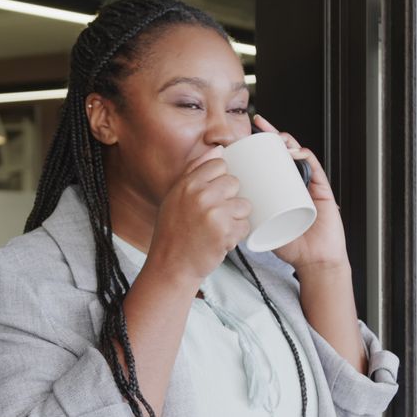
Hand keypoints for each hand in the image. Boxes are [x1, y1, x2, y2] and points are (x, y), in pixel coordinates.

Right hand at [146, 146, 252, 287]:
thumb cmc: (173, 232)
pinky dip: (237, 235)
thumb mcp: (175, 197)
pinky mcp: (225, 231)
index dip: (221, 179)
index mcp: (187, 184)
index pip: (219, 164)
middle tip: (216, 216)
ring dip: (236, 218)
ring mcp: (214, 213)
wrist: (171, 266)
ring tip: (219, 229)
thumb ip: (194, 171)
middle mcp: (200, 195)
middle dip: (230, 199)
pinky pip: (245, 226)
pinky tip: (220, 241)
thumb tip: (219, 149)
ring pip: (244, 205)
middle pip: (235, 183)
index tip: (214, 194)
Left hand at [252, 113, 349, 271]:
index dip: (257, 146)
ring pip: (298, 155)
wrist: (313, 260)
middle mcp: (294, 182)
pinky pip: (314, 167)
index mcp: (279, 188)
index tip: (244, 136)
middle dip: (272, 135)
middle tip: (259, 126)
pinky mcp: (322, 189)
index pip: (268, 161)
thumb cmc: (290, 245)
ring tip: (274, 138)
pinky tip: (294, 153)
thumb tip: (219, 208)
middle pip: (283, 152)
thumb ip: (241, 217)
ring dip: (287, 142)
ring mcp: (308, 183)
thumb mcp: (259, 227)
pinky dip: (305, 157)